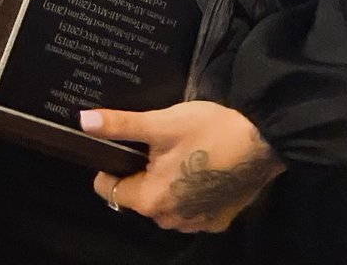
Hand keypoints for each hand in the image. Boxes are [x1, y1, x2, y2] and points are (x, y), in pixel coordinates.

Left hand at [81, 101, 283, 233]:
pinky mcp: (218, 220)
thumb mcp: (160, 122)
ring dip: (164, 182)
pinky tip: (200, 166)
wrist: (263, 140)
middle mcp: (172, 221)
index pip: (110, 189)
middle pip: (138, 197)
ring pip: (164, 203)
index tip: (121, 146)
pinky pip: (189, 208)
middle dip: (139, 172)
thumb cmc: (208, 130)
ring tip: (177, 151)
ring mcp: (197, 224)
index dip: (109, 166)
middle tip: (153, 143)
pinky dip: (188, 191)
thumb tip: (83, 121)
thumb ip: (120, 125)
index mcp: (152, 200)